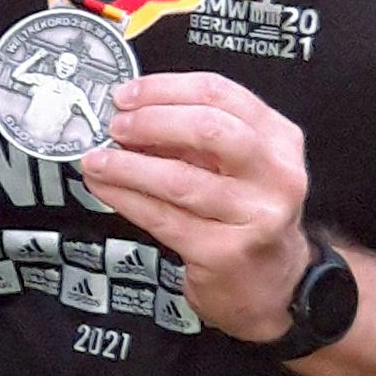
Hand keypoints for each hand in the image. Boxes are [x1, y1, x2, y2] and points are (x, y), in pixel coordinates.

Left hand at [79, 71, 311, 341]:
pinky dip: (124, 197)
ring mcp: (254, 216)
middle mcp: (275, 175)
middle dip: (150, 121)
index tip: (127, 94)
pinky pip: (162, 216)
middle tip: (116, 126)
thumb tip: (131, 112)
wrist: (272, 286)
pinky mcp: (225, 252)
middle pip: (208, 129)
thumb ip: (194, 135)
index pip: (219, 93)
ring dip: (126, 166)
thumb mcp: (237, 164)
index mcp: (278, 139)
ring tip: (97, 160)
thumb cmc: (246, 215)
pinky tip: (104, 187)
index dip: (163, 89)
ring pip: (178, 179)